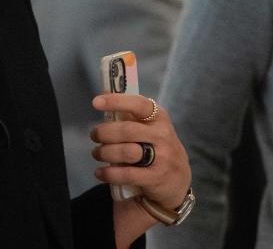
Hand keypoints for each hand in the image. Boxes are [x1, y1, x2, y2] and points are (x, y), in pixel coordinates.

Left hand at [90, 93, 190, 209]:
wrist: (179, 178)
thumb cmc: (157, 145)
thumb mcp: (151, 126)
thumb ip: (130, 114)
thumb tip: (103, 93)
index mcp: (159, 117)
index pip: (138, 104)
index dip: (116, 102)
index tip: (96, 102)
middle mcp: (162, 135)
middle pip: (127, 131)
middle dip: (104, 132)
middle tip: (94, 135)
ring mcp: (162, 157)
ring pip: (126, 152)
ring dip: (105, 152)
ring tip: (97, 153)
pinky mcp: (156, 178)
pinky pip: (127, 174)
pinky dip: (109, 173)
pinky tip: (100, 172)